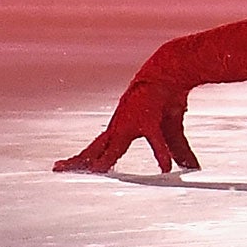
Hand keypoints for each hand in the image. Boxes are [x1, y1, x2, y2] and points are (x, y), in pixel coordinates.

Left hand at [54, 76, 199, 174]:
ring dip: (102, 163)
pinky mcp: (148, 121)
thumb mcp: (169, 129)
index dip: (83, 158)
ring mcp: (130, 125)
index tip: (68, 165)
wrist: (169, 71)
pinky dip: (161, 155)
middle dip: (76, 162)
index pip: (97, 148)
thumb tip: (190, 167)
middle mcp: (119, 128)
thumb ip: (175, 151)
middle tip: (56, 168)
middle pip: (93, 150)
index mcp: (119, 128)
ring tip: (96, 175)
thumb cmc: (166, 97)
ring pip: (111, 150)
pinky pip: (155, 142)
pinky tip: (165, 169)